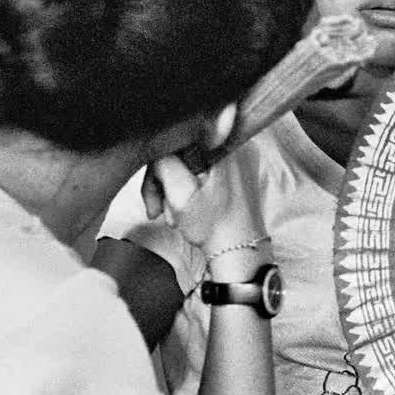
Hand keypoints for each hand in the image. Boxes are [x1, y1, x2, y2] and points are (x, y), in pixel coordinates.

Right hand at [141, 144, 263, 255]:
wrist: (241, 252)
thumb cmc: (215, 227)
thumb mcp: (180, 192)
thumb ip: (163, 163)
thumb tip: (157, 149)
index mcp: (224, 147)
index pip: (174, 142)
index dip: (157, 169)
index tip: (154, 193)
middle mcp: (234, 148)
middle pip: (180, 155)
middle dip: (164, 185)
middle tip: (159, 210)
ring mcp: (235, 162)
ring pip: (187, 167)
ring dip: (174, 192)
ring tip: (176, 217)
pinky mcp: (233, 175)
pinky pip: (199, 175)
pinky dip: (187, 193)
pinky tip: (185, 212)